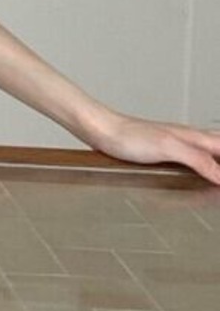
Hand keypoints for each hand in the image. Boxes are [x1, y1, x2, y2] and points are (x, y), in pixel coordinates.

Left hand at [88, 110, 219, 184]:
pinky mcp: (162, 152)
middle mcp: (187, 138)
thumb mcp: (168, 147)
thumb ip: (197, 159)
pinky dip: (200, 165)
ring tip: (216, 178)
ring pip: (205, 150)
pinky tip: (195, 174)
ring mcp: (175, 144)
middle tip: (219, 181)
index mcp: (193, 136)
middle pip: (217, 144)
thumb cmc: (129, 136)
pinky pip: (190, 158)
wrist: (102, 130)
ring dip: (215, 160)